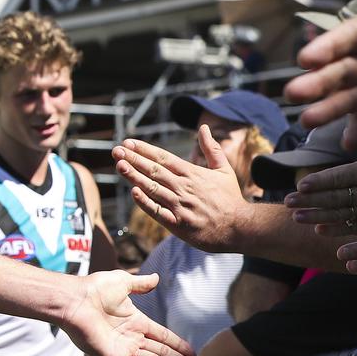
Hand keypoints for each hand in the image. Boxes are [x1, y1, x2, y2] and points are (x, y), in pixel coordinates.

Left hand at [60, 271, 198, 355]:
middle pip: (161, 353)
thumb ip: (140, 284)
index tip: (192, 353)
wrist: (73, 299)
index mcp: (135, 321)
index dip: (177, 345)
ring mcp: (122, 349)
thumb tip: (156, 278)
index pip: (162, 336)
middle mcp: (130, 337)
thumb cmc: (93, 289)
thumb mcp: (122, 282)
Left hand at [112, 126, 245, 251]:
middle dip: (133, 159)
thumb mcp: (223, 170)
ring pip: (153, 188)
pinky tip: (133, 192)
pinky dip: (145, 202)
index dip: (144, 150)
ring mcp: (180, 206)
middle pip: (154, 171)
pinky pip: (158, 212)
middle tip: (116, 150)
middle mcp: (184, 187)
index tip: (128, 142)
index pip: (163, 158)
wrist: (240, 228)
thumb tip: (204, 127)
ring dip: (134, 177)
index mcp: (192, 174)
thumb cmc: (230, 199)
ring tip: (119, 165)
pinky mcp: (178, 224)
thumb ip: (211, 148)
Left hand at [286, 131, 356, 235]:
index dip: (319, 182)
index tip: (300, 185)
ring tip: (296, 217)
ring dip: (317, 217)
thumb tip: (348, 136)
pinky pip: (354, 228)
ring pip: (340, 215)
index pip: (339, 177)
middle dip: (309, 201)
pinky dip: (336, 230)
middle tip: (288, 201)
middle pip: (334, 197)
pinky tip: (319, 230)